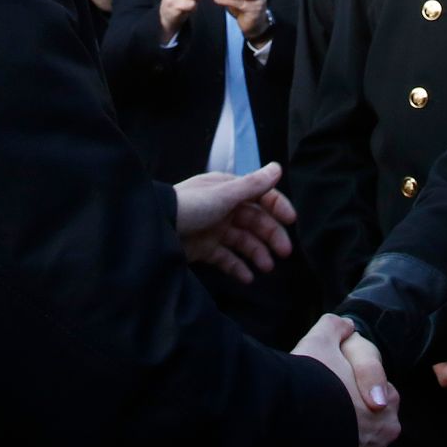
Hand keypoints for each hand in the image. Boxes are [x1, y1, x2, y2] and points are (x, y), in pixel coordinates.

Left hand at [174, 162, 295, 283]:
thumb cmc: (190, 206)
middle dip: (271, 236)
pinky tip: (247, 278)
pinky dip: (238, 268)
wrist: (154, 228)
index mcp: (228, 190)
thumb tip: (278, 168)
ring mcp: (214, 229)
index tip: (292, 221)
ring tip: (267, 268)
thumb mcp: (223, 194)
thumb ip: (252, 185)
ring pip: (243, 241)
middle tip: (285, 253)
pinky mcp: (204, 249)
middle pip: (255, 221)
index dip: (278, 207)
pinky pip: (226, 259)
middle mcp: (224, 208)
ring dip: (257, 254)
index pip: (260, 197)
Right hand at [292, 314, 400, 446]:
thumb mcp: (321, 339)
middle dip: (355, 420)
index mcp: (387, 398)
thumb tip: (346, 326)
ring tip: (321, 437)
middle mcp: (386, 431)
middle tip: (326, 411)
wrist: (287, 420)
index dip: (354, 387)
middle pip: (372, 425)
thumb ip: (336, 327)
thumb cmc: (309, 378)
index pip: (380, 394)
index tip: (334, 386)